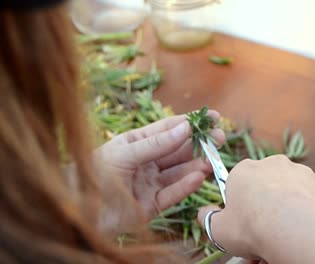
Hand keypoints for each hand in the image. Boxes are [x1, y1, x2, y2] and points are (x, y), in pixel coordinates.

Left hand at [94, 110, 224, 223]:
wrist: (78, 211)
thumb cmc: (94, 174)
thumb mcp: (124, 153)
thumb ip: (156, 143)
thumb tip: (186, 128)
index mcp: (138, 143)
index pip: (169, 129)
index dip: (191, 123)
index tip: (213, 117)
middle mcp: (147, 161)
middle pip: (179, 150)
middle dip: (200, 144)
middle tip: (219, 140)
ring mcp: (151, 183)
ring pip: (179, 172)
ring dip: (197, 165)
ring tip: (211, 161)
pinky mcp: (153, 205)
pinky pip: (173, 193)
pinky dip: (186, 186)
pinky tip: (198, 177)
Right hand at [198, 155, 314, 263]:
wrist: (299, 230)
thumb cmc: (252, 227)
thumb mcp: (218, 229)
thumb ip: (208, 219)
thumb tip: (204, 214)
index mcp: (245, 170)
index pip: (238, 185)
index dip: (240, 208)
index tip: (243, 226)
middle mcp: (273, 164)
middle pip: (265, 190)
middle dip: (264, 211)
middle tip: (263, 237)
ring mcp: (301, 173)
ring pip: (290, 196)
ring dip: (286, 214)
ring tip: (284, 239)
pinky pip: (311, 203)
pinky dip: (307, 216)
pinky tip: (303, 233)